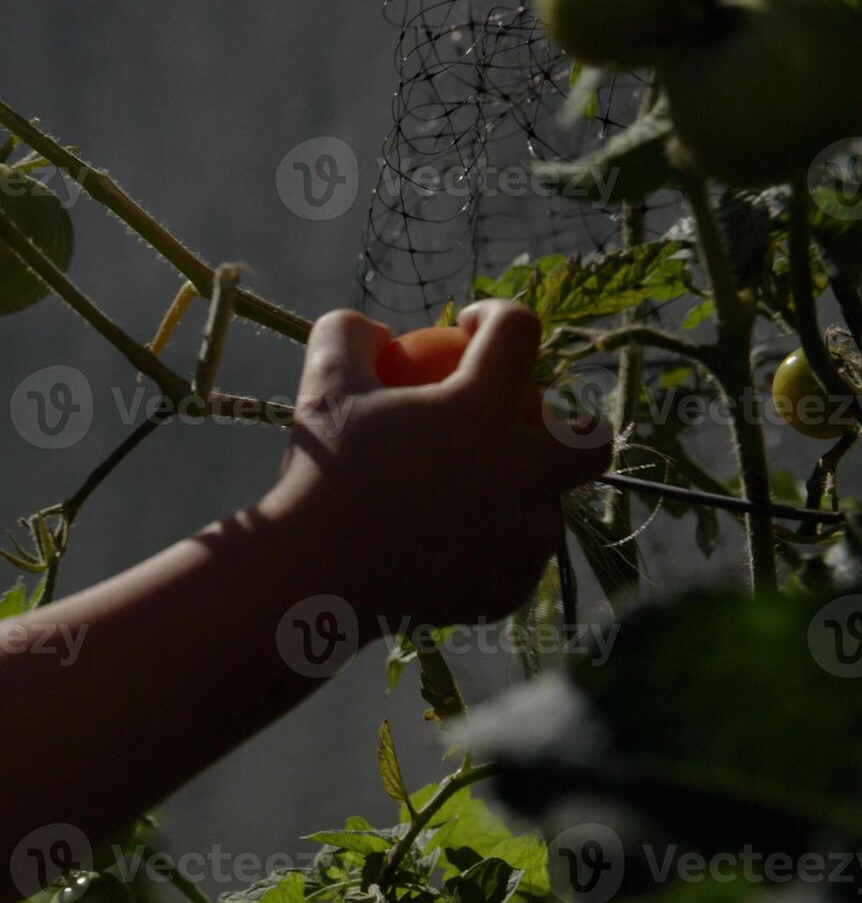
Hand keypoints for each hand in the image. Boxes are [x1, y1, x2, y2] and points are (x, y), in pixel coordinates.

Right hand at [260, 301, 610, 632]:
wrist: (310, 577)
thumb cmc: (320, 473)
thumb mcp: (323, 383)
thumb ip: (350, 334)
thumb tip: (379, 331)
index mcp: (482, 410)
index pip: (519, 332)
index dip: (496, 315)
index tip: (468, 328)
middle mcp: (522, 471)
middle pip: (591, 439)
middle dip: (573, 423)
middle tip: (519, 424)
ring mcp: (522, 537)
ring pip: (548, 504)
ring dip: (520, 490)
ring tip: (465, 491)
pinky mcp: (509, 587)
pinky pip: (515, 557)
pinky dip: (489, 544)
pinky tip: (448, 540)